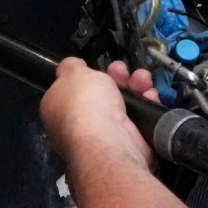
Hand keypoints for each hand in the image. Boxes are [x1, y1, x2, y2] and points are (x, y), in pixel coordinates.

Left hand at [40, 57, 155, 174]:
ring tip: (141, 79)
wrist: (110, 139)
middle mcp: (80, 125)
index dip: (85, 77)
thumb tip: (71, 67)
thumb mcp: (72, 73)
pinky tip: (149, 94)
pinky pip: (138, 116)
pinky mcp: (129, 140)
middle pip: (101, 94)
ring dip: (135, 85)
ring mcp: (106, 134)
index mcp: (59, 111)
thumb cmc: (85, 104)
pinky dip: (145, 102)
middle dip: (115, 77)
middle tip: (121, 71)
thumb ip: (70, 67)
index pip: (72, 91)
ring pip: (123, 102)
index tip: (94, 68)